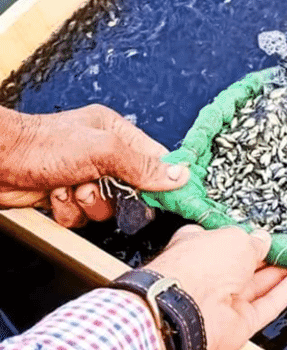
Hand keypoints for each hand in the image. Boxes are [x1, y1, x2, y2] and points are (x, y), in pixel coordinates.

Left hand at [0, 104, 189, 226]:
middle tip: (98, 187)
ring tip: (69, 188)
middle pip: (131, 189)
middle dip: (113, 195)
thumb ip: (142, 165)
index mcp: (116, 133)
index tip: (167, 195)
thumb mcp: (103, 151)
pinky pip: (82, 216)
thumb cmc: (43, 145)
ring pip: (106, 208)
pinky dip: (68, 211)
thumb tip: (179, 174)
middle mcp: (103, 154)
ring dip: (87, 204)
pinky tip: (55, 195)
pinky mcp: (65, 196)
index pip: (154, 158)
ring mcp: (83, 177)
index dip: (161, 178)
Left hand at [147, 225, 286, 349]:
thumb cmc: (199, 266)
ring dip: (280, 273)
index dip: (244, 237)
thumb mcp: (235, 238)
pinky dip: (286, 292)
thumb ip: (253, 241)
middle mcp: (209, 275)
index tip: (265, 234)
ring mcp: (224, 301)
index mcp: (197, 247)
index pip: (224, 240)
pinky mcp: (240, 323)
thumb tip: (263, 240)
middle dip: (267, 256)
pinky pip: (268, 305)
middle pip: (244, 265)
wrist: (185, 311)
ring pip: (258, 285)